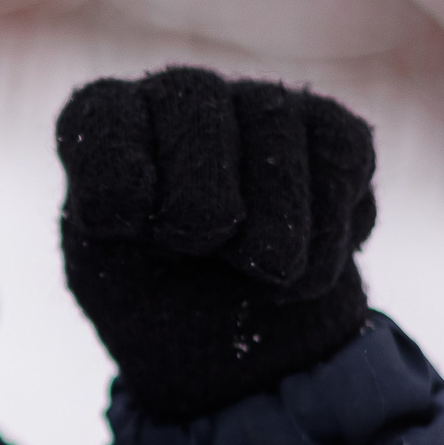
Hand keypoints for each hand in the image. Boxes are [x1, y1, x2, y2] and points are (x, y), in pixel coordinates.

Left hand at [55, 67, 377, 419]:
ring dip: (271, 226)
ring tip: (262, 275)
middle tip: (202, 249)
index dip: (115, 178)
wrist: (234, 347)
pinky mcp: (331, 132)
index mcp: (108, 128)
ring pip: (275, 125)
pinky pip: (341, 154)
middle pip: (192, 98)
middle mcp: (181, 99)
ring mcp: (259, 105)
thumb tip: (202, 187)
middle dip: (197, 198)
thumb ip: (120, 215)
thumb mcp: (108, 273)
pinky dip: (327, 231)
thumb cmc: (156, 303)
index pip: (102, 111)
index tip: (126, 232)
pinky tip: (302, 271)